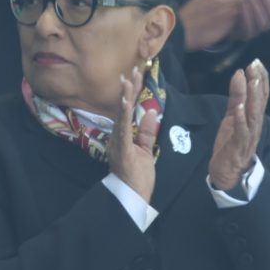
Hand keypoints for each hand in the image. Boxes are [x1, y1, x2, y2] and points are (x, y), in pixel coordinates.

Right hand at [107, 67, 160, 205]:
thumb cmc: (137, 178)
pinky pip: (124, 130)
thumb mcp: (146, 151)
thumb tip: (152, 113)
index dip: (132, 93)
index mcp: (123, 137)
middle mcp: (117, 138)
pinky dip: (125, 115)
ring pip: (122, 115)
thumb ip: (147, 133)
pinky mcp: (123, 151)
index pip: (129, 111)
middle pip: (124, 109)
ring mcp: (118, 144)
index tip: (137, 75)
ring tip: (129, 80)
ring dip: (126, 96)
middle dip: (129, 88)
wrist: (132, 199)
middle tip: (134, 69)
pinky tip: (126, 102)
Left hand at [208, 60, 268, 192]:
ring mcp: (249, 135)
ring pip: (253, 113)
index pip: (262, 95)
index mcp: (254, 117)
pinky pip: (241, 130)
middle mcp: (255, 125)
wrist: (226, 170)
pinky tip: (238, 106)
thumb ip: (236, 96)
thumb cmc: (231, 142)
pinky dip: (240, 118)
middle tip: (255, 66)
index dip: (261, 78)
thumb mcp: (232, 115)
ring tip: (251, 80)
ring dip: (252, 96)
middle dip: (258, 83)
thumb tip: (238, 74)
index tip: (257, 62)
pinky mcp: (238, 145)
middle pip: (259, 101)